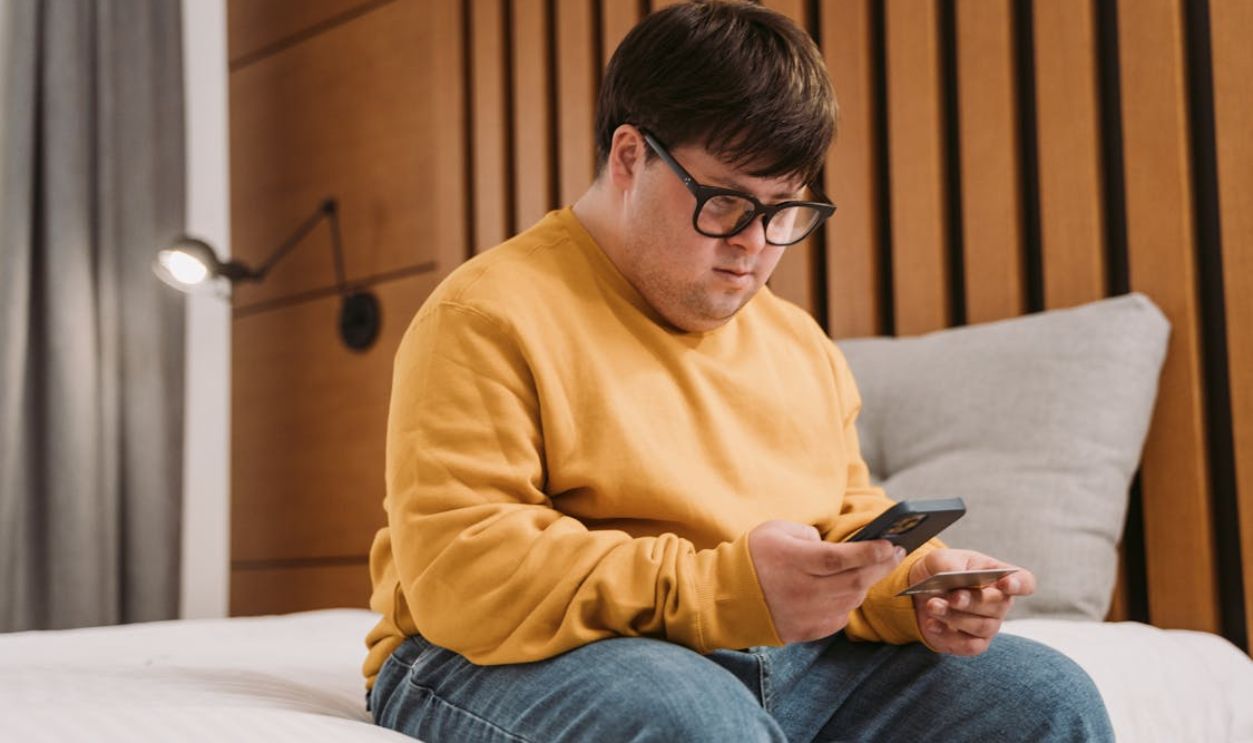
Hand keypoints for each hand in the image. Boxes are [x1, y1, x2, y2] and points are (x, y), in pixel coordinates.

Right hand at [749, 520, 903, 643]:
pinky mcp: (805, 631)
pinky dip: (848, 603)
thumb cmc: (754, 556)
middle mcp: (801, 591)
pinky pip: (839, 619)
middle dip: (881, 566)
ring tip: (871, 570)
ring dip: (866, 584)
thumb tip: (836, 546)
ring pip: (851, 601)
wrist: (727, 596)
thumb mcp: (777, 530)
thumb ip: (810, 535)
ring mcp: (804, 614)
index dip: (869, 553)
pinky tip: (847, 590)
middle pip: (854, 581)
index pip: (840, 558)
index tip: (890, 545)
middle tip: (896, 554)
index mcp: (793, 561)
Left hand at [909, 548, 1034, 655]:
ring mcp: (989, 625)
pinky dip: (948, 635)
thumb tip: (955, 575)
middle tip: (952, 597)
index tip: (1005, 583)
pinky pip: (969, 646)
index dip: (1019, 584)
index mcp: (998, 576)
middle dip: (973, 601)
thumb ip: (950, 565)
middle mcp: (999, 603)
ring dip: (955, 617)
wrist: (920, 592)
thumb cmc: (939, 571)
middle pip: (999, 606)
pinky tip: (932, 624)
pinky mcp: (973, 643)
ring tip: (932, 605)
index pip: (1024, 582)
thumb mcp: (941, 559)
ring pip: (982, 626)